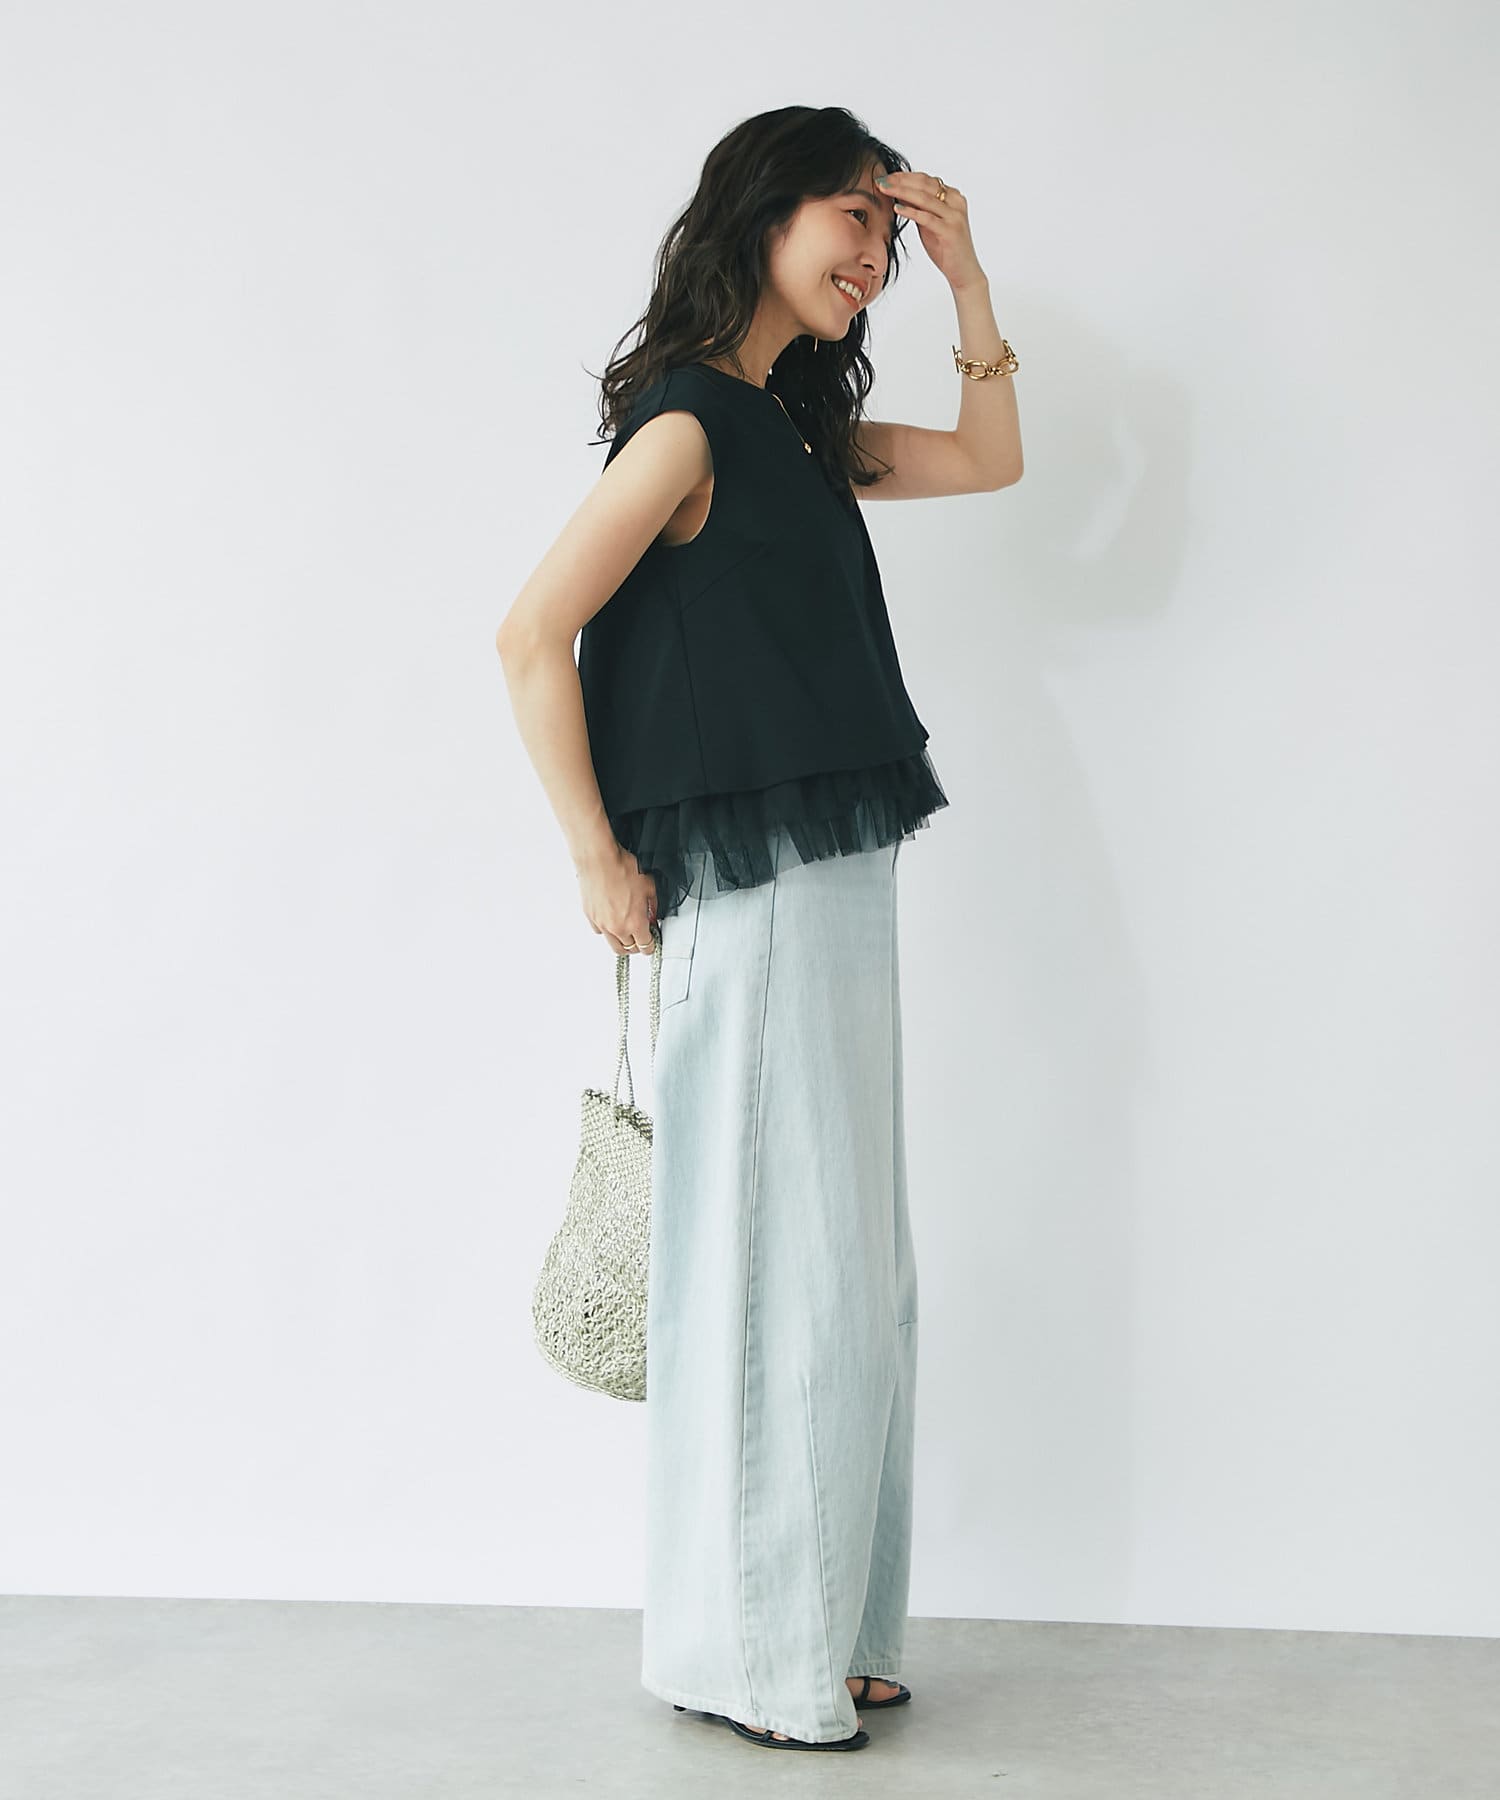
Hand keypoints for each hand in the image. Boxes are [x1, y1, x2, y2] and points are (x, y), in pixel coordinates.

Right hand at [578, 842, 659, 955]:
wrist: (599, 860)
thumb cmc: (622, 869)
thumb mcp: (648, 886)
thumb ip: (652, 905)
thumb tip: (652, 914)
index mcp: (635, 923)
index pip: (646, 946)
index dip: (651, 945)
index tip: (652, 941)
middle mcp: (617, 928)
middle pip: (629, 949)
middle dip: (637, 946)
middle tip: (641, 938)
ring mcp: (602, 924)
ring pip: (613, 945)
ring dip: (622, 942)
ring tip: (626, 934)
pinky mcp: (590, 917)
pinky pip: (600, 932)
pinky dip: (607, 931)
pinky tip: (611, 921)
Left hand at [876, 171, 985, 290]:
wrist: (963, 271)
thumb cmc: (945, 247)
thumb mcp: (929, 223)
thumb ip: (918, 208)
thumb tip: (899, 192)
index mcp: (953, 196)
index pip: (925, 180)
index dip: (904, 176)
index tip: (886, 177)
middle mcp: (956, 202)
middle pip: (924, 184)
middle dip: (900, 181)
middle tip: (881, 180)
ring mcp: (954, 215)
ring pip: (924, 198)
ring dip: (901, 191)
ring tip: (884, 189)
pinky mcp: (950, 230)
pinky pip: (927, 218)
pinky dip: (911, 211)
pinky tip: (896, 208)